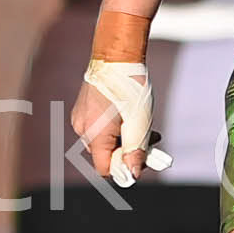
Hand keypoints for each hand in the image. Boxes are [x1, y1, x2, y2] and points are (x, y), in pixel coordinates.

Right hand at [73, 60, 171, 187]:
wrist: (116, 57)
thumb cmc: (129, 88)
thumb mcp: (139, 124)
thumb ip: (135, 152)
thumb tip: (132, 176)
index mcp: (94, 135)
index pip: (105, 168)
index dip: (125, 168)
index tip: (144, 159)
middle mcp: (82, 129)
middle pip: (105, 154)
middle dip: (129, 151)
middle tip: (153, 141)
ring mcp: (81, 118)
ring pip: (104, 141)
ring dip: (126, 139)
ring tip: (147, 127)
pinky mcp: (84, 109)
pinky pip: (100, 128)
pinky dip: (117, 128)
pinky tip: (132, 117)